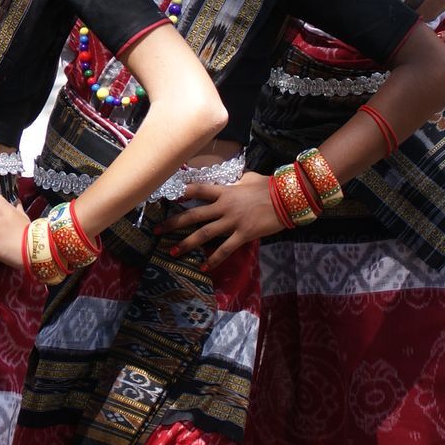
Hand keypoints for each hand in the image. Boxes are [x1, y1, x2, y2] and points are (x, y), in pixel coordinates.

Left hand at [161, 171, 278, 267]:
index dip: (182, 193)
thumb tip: (232, 182)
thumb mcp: (249, 178)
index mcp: (225, 191)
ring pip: (204, 234)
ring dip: (186, 243)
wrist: (288, 198)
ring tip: (172, 252)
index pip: (198, 190)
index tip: (168, 199)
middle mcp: (224, 206)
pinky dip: (213, 259)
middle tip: (156, 230)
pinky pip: (225, 249)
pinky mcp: (243, 235)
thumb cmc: (270, 186)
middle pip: (193, 215)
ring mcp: (233, 221)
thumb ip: (236, 182)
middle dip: (173, 223)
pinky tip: (203, 266)